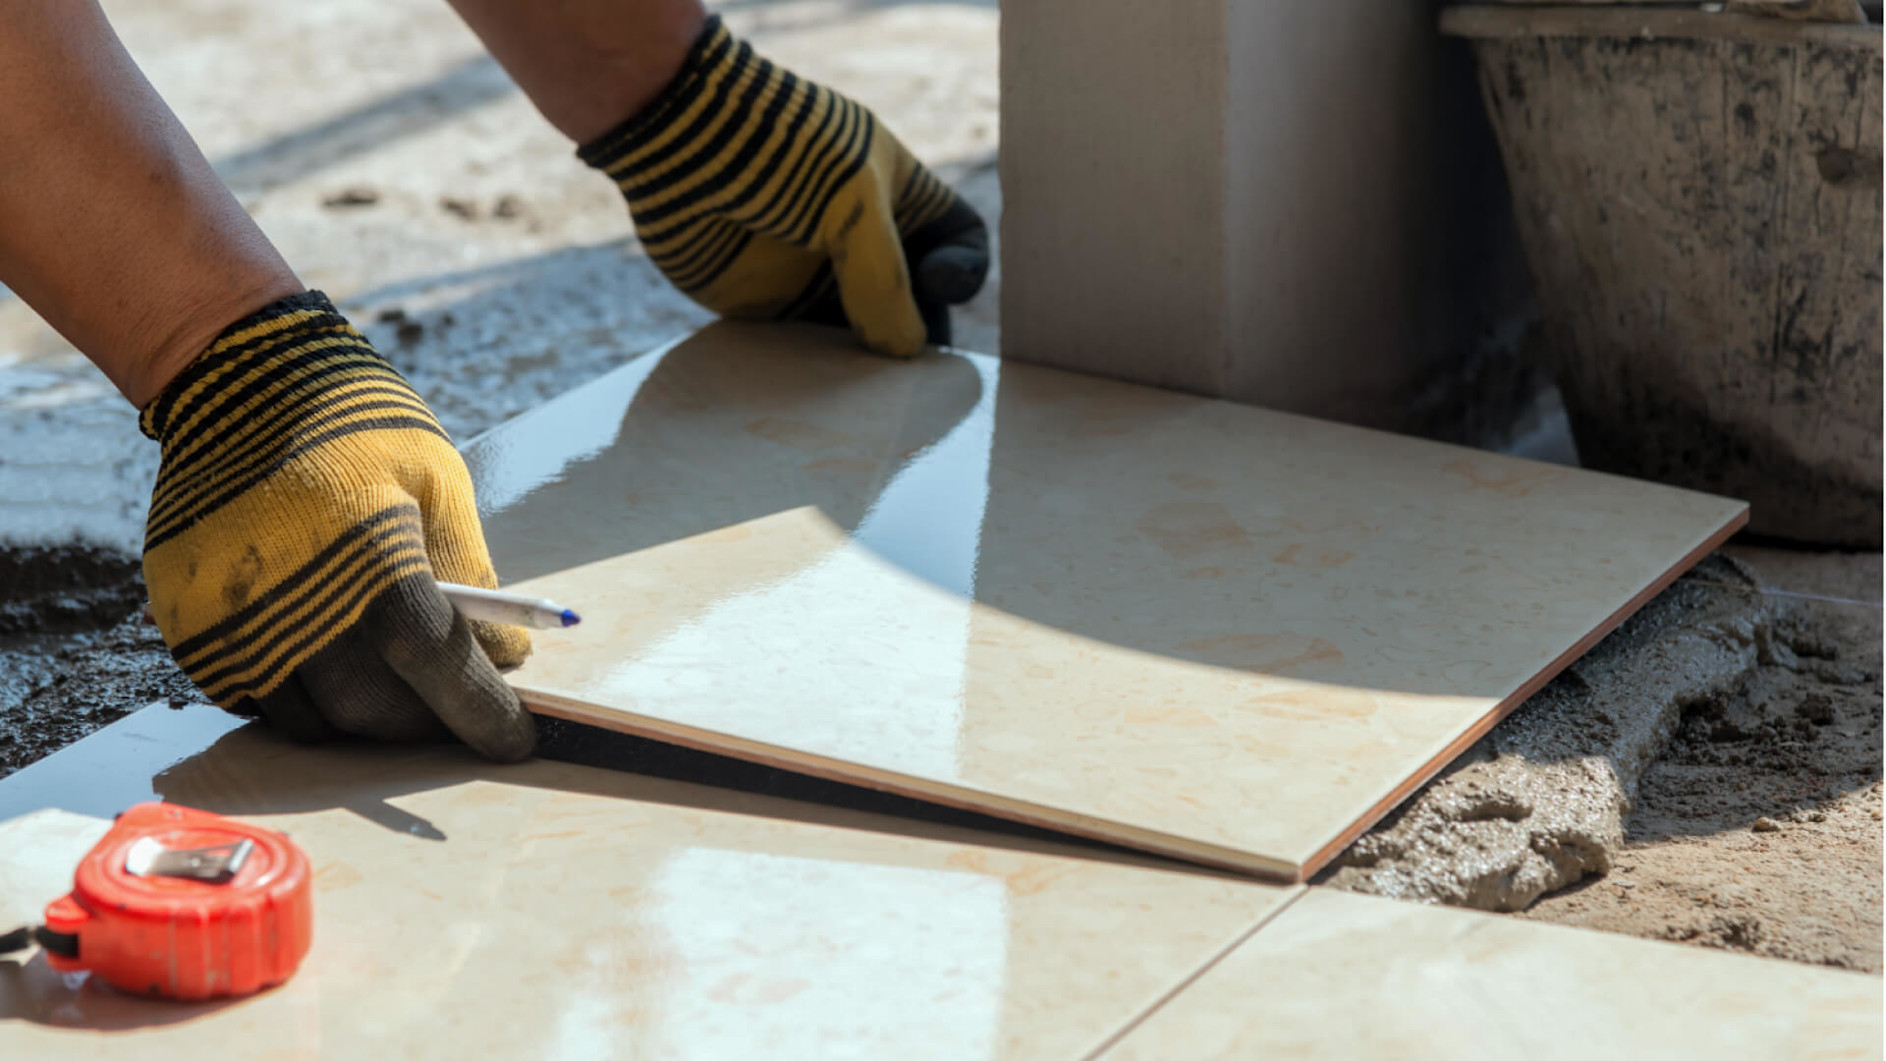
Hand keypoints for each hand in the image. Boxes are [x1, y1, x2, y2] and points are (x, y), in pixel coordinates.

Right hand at [139, 292, 534, 760]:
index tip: (514, 740)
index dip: (481, 713)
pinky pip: (254, 699)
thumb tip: (499, 657)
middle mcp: (291, 598)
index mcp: (368, 556)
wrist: (237, 379)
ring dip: (367, 725)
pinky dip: (306, 704)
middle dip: (430, 727)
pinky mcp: (187, 623)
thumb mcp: (438, 480)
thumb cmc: (358, 424)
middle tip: (461, 719)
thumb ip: (469, 573)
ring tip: (404, 702)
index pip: (437, 665)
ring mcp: (228, 617)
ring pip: (311, 721)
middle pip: (373, 709)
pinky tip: (340, 679)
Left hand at [579, 14, 988, 356]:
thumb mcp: (853, 201)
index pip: (957, 241)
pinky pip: (809, 350)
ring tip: (872, 391)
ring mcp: (815, 273)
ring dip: (870, 367)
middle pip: (914, 303)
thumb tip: (905, 348)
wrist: (679, 141)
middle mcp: (861, 237)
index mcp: (895, 193)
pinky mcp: (769, 305)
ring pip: (864, 336)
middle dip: (918, 336)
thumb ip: (884, 278)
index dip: (961, 270)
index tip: (938, 283)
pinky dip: (821, 373)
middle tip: (912, 367)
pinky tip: (824, 385)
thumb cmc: (779, 149)